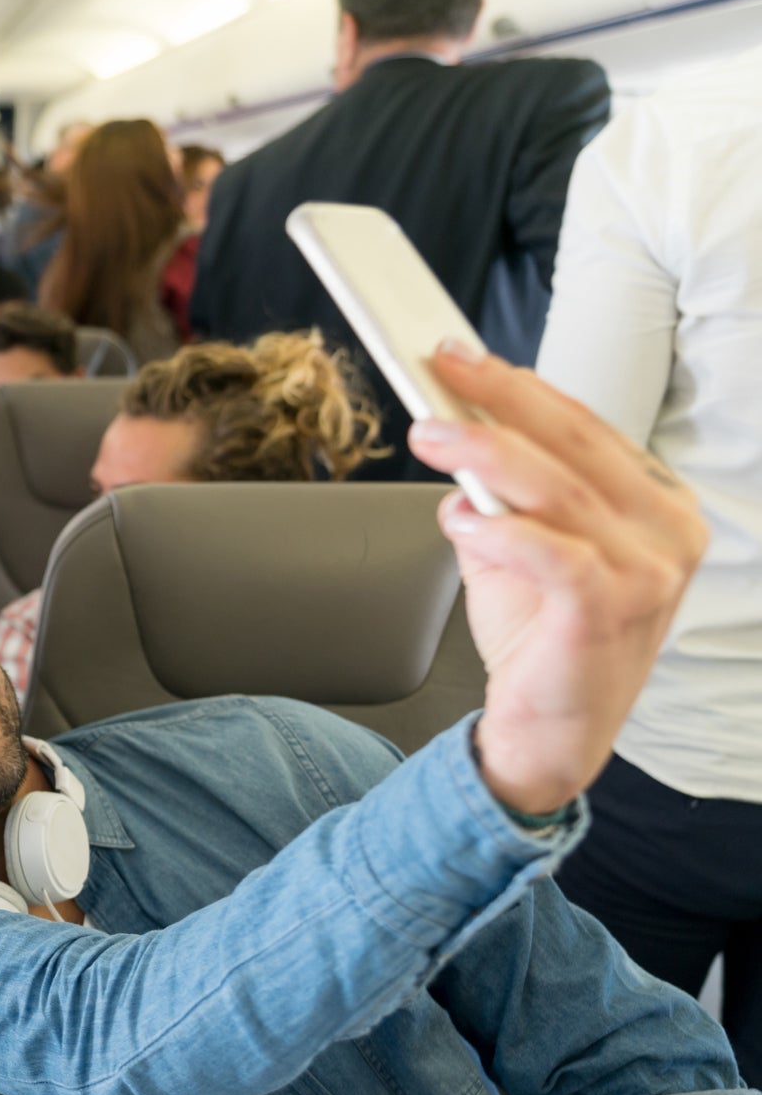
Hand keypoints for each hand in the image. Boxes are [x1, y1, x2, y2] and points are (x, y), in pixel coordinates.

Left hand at [409, 341, 706, 813]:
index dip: (521, 388)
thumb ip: (500, 500)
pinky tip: (462, 521)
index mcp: (655, 507)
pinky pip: (553, 551)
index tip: (462, 360)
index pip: (586, 429)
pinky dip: (501, 529)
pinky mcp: (610, 609)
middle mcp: (665, 532)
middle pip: (574, 442)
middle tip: (439, 370)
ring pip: (558, 487)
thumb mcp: (517, 553)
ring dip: (484, 452)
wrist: (551, 734)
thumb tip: (458, 450)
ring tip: (429, 435)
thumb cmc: (542, 642)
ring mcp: (647, 571)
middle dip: (499, 397)